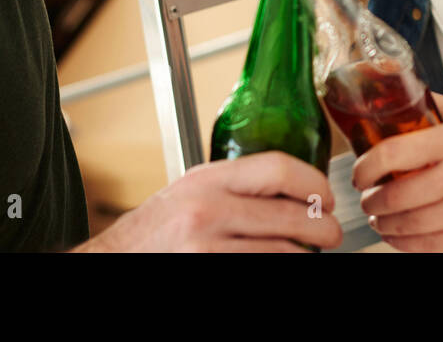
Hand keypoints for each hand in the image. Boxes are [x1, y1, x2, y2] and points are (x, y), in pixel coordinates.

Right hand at [75, 151, 342, 251]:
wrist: (110, 262)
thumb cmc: (150, 231)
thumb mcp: (189, 191)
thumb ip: (232, 185)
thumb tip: (288, 187)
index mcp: (207, 180)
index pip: (279, 169)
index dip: (314, 182)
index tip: (327, 195)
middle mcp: (208, 211)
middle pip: (290, 215)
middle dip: (323, 226)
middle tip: (332, 232)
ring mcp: (208, 249)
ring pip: (283, 252)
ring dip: (304, 254)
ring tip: (309, 252)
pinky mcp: (209, 273)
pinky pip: (262, 270)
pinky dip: (281, 266)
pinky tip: (283, 262)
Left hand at [352, 93, 442, 251]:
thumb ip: (436, 106)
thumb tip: (394, 84)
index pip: (395, 152)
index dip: (365, 166)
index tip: (359, 172)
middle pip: (396, 194)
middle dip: (370, 200)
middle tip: (365, 197)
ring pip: (407, 224)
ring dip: (382, 223)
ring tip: (377, 216)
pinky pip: (425, 246)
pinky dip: (402, 243)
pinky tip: (396, 234)